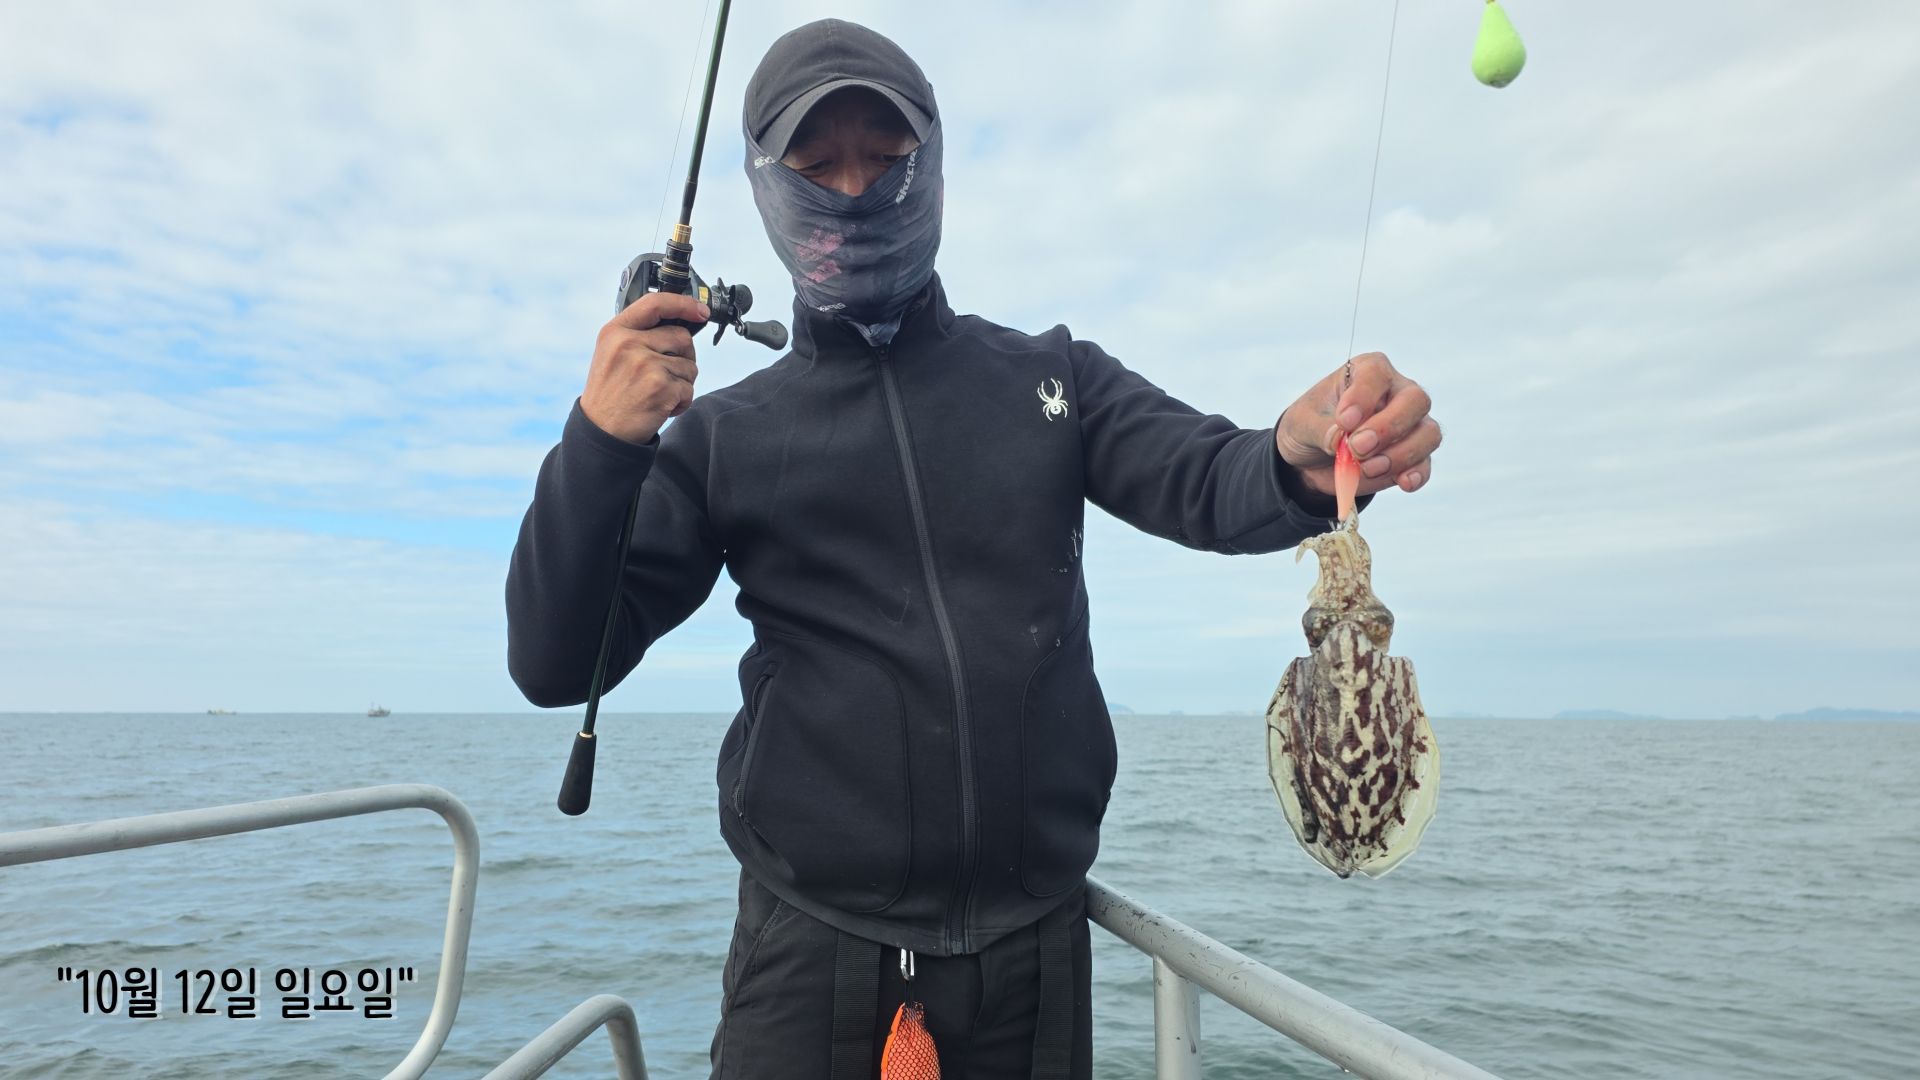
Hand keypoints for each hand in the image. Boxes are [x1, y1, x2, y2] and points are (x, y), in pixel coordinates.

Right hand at [580, 292, 709, 444]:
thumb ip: (639, 334)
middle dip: (683, 357)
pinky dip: (682, 402)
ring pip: (690, 365)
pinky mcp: (661, 387)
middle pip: (682, 337)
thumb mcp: (612, 353)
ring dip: (682, 383)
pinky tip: (661, 407)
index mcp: (615, 331)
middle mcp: (629, 344)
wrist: (602, 432)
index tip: (701, 310)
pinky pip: (689, 389)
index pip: (655, 303)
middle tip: (665, 375)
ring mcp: (645, 365)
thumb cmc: (611, 393)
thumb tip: (681, 321)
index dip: (683, 304)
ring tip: (657, 393)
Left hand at [1275, 352, 1439, 497]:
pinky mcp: (1413, 456)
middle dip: (1388, 428)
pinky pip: (1425, 464)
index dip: (1364, 397)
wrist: (1312, 458)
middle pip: (1415, 400)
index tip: (1344, 421)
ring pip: (1428, 433)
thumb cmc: (1310, 426)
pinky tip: (1403, 482)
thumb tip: (1340, 440)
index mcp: (1368, 371)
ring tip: (1367, 468)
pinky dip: (1416, 474)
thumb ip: (1320, 428)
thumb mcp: (1301, 423)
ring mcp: (1411, 425)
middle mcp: (1397, 392)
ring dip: (1400, 454)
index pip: (1377, 373)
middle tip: (1357, 448)